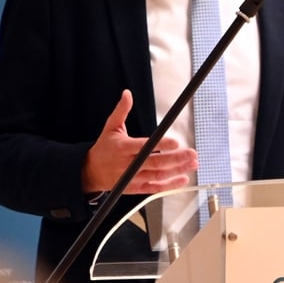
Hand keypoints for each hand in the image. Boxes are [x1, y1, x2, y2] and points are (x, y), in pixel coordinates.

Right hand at [81, 90, 197, 193]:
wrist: (91, 172)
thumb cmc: (104, 148)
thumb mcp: (110, 127)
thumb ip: (121, 110)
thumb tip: (127, 94)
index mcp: (123, 148)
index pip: (144, 147)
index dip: (161, 146)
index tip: (175, 142)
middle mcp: (128, 165)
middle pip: (155, 163)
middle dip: (176, 159)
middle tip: (191, 153)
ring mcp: (132, 178)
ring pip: (158, 176)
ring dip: (177, 171)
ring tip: (192, 164)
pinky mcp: (135, 188)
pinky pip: (154, 188)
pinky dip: (170, 185)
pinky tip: (183, 179)